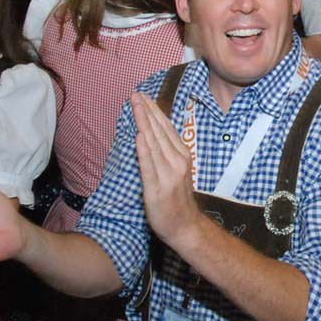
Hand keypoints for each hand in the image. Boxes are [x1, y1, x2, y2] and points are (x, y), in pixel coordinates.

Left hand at [130, 91, 202, 245]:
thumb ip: (166, 152)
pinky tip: (139, 136)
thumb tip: (150, 133)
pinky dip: (145, 150)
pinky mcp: (157, 187)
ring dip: (144, 122)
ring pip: (154, 142)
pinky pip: (149, 165)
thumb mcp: (176, 170)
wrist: (185, 227)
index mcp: (181, 154)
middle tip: (136, 93)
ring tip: (136, 105)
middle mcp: (177, 160)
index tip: (143, 96)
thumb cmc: (177, 199)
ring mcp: (168, 174)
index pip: (165, 128)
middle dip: (147, 110)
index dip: (154, 110)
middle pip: (159, 131)